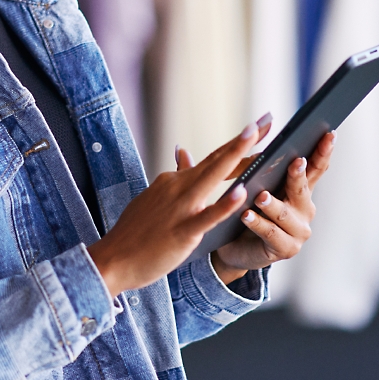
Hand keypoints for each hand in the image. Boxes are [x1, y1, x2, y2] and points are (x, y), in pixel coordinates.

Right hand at [88, 116, 271, 297]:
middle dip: (243, 140)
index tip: (257, 129)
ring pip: (212, 177)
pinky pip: (207, 216)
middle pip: (217, 161)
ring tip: (254, 136)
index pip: (211, 161)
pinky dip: (225, 203)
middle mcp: (177, 187)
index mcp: (172, 181)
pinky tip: (242, 193)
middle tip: (266, 120)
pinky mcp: (182, 232)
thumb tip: (182, 154)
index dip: (236, 145)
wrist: (112, 259)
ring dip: (234, 155)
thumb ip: (173, 178)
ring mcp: (179, 208)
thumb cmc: (133, 234)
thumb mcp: (153, 199)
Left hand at [209, 130, 335, 282]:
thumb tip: (179, 148)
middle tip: (293, 161)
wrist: (228, 251)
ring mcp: (297, 230)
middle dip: (298, 174)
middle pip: (304, 187)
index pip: (314, 166)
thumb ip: (208, 168)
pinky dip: (259, 224)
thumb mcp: (231, 185)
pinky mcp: (285, 249)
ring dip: (273, 203)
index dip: (322, 150)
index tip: (327, 132)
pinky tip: (246, 216)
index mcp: (295, 188)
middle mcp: (302, 208)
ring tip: (259, 195)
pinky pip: (272, 234)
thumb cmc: (234, 213)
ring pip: (286, 213)